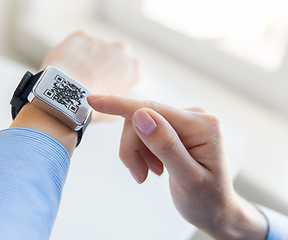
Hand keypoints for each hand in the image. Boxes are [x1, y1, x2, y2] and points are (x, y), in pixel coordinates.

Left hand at [41, 31, 139, 121]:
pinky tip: (68, 68)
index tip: (109, 88)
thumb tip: (118, 94)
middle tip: (93, 82)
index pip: (131, 71)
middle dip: (107, 65)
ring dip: (89, 59)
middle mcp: (121, 49)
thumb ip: (123, 96)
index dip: (119, 80)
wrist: (66, 97)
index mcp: (134, 67)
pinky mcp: (81, 37)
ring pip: (96, 49)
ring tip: (77, 78)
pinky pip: (79, 44)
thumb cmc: (92, 108)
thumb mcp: (118, 111)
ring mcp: (100, 41)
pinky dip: (74, 53)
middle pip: (115, 56)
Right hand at [88, 95, 267, 239]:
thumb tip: (140, 116)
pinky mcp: (175, 129)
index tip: (93, 100)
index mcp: (202, 125)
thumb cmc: (208, 199)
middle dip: (133, 148)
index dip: (119, 105)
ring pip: (139, 127)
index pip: (152, 109)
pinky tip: (154, 167)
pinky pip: (145, 132)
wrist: (215, 209)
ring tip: (149, 174)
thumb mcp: (188, 178)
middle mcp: (193, 116)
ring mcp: (184, 121)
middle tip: (138, 174)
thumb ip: (166, 146)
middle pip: (142, 119)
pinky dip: (142, 152)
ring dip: (137, 152)